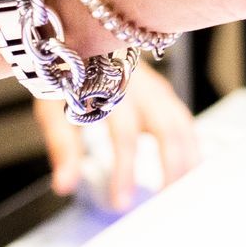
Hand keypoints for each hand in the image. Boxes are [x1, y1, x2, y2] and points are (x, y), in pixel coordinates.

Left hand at [34, 59, 199, 211]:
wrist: (81, 41)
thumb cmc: (65, 79)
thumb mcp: (54, 110)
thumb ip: (63, 148)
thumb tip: (64, 186)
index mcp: (112, 91)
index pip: (125, 136)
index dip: (125, 171)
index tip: (121, 203)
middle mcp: (141, 87)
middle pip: (167, 130)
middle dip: (169, 170)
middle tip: (164, 204)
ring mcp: (157, 89)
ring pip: (183, 126)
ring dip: (187, 161)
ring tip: (182, 193)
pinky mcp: (165, 94)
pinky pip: (186, 123)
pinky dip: (192, 148)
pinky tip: (191, 171)